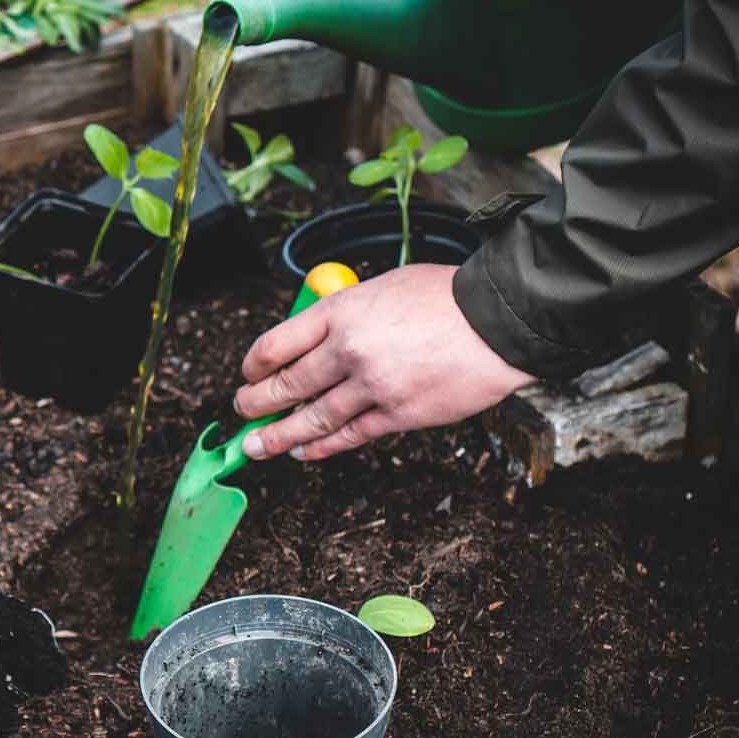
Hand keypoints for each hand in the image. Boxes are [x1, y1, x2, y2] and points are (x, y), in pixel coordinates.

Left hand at [234, 263, 534, 460]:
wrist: (498, 320)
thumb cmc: (443, 297)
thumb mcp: (380, 287)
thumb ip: (345, 313)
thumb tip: (316, 338)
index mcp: (340, 312)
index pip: (276, 343)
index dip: (253, 364)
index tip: (247, 373)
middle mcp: (348, 350)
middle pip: (287, 385)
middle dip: (255, 403)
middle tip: (241, 412)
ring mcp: (372, 386)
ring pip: (312, 419)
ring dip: (278, 436)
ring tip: (256, 446)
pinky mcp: (398, 414)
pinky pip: (349, 436)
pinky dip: (322, 447)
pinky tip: (304, 451)